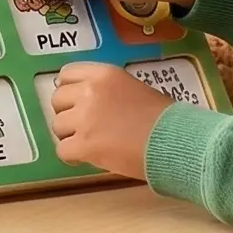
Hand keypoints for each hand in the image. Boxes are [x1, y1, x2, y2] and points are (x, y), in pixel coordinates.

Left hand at [48, 61, 174, 178]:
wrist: (174, 140)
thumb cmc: (162, 117)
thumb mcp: (133, 88)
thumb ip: (108, 91)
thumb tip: (89, 103)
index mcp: (103, 74)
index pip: (66, 74)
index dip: (68, 90)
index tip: (74, 101)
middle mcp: (89, 92)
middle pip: (57, 100)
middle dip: (67, 114)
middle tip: (83, 126)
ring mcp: (85, 118)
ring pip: (57, 126)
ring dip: (70, 136)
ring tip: (90, 143)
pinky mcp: (84, 145)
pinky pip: (62, 150)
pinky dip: (72, 157)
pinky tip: (86, 158)